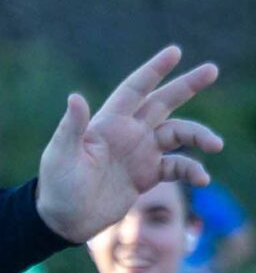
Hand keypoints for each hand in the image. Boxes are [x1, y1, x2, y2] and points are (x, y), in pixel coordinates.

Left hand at [36, 47, 225, 241]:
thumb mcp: (61, 156)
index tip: (174, 51)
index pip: (134, 89)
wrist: (64, 220)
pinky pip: (177, 166)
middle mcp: (128, 133)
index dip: (153, 70)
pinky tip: (202, 179)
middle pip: (163, 102)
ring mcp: (140, 153)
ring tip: (215, 145)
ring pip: (178, 134)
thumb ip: (72, 128)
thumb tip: (75, 97)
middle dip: (187, 85)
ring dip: (198, 136)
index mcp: (108, 123)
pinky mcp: (147, 175)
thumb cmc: (58, 186)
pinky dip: (192, 170)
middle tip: (212, 70)